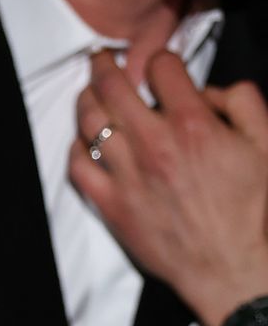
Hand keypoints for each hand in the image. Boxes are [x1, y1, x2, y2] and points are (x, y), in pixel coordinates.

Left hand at [71, 49, 267, 325]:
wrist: (232, 267)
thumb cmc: (252, 209)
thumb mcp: (266, 141)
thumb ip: (242, 101)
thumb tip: (209, 90)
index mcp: (193, 123)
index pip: (160, 66)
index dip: (160, 58)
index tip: (158, 66)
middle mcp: (154, 145)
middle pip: (113, 87)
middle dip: (105, 65)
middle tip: (101, 59)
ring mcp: (128, 177)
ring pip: (90, 122)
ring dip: (86, 99)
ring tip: (89, 93)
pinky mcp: (112, 206)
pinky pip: (78, 168)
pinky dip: (76, 148)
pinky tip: (82, 142)